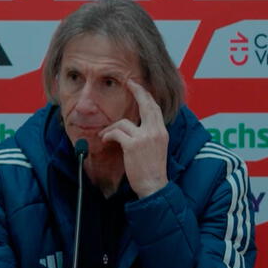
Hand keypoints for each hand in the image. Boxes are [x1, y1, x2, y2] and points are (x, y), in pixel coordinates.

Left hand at [99, 79, 168, 197]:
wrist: (153, 186)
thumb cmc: (152, 170)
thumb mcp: (157, 148)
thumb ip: (151, 134)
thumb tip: (137, 125)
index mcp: (161, 132)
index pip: (154, 108)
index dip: (146, 95)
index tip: (139, 86)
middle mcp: (155, 131)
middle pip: (146, 104)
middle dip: (137, 91)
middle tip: (128, 82)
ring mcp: (145, 137)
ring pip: (123, 123)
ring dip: (111, 128)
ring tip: (105, 136)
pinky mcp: (133, 145)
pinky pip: (116, 133)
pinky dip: (108, 135)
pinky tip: (105, 140)